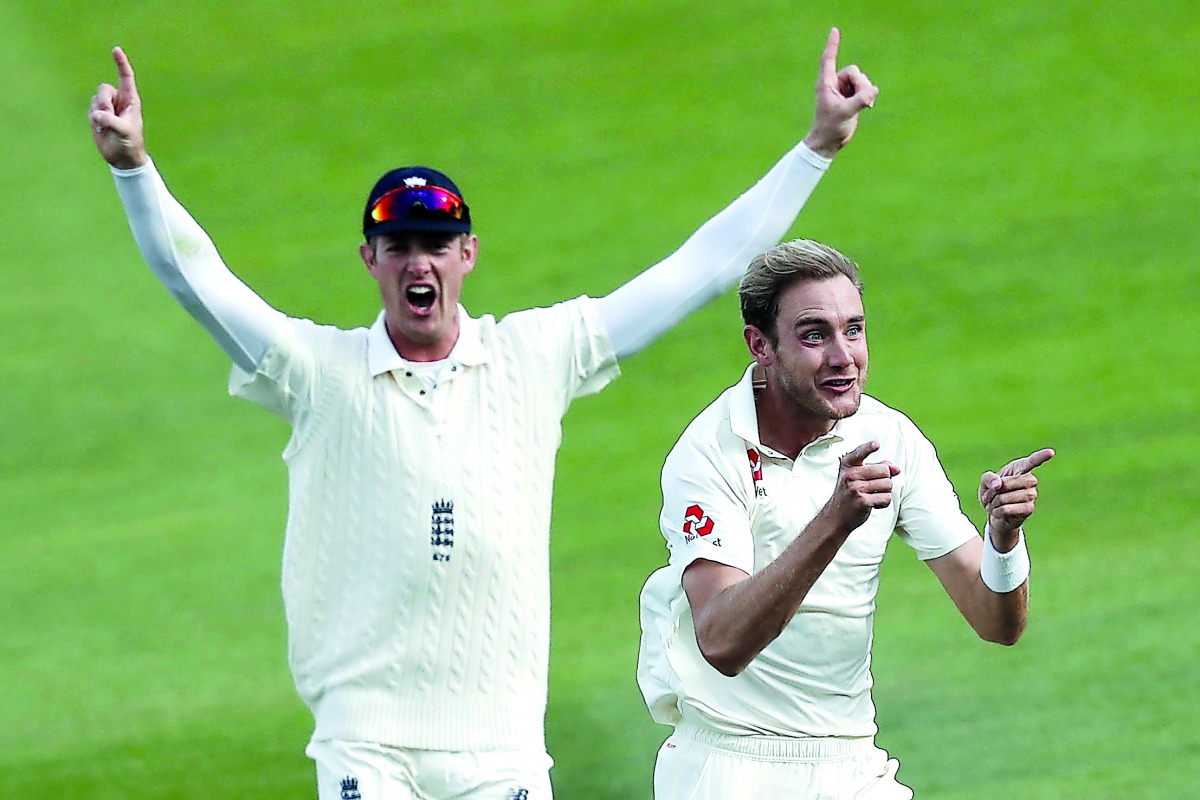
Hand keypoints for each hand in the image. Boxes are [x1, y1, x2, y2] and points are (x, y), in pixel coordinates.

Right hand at [89, 47, 146, 168]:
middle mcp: (119, 100)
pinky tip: (101, 129)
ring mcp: (107, 107)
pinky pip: (90, 109)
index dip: (121, 63)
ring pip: (95, 99)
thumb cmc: (130, 143)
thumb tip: (95, 114)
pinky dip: (93, 119)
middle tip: (109, 117)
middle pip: (103, 89)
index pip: (126, 77)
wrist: (122, 157)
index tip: (116, 49)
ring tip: (108, 126)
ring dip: (99, 112)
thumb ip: (110, 121)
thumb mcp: (123, 132)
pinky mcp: (97, 114)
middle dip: (103, 102)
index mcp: (131, 100)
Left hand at [802, 27, 878, 157]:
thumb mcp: (845, 113)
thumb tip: (873, 91)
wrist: (830, 142)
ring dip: (866, 91)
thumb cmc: (830, 127)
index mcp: (826, 84)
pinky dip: (869, 95)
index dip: (832, 45)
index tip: (835, 30)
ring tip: (863, 106)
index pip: (829, 60)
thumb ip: (860, 100)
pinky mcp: (852, 96)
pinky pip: (866, 88)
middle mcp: (834, 84)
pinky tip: (868, 106)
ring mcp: (844, 90)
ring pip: (862, 79)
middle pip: (854, 71)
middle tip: (863, 101)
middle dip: (861, 85)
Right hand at [822, 441, 900, 531]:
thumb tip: (897, 469)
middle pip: (884, 470)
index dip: (869, 448)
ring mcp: (855, 487)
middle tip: (873, 487)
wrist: (836, 516)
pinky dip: (883, 503)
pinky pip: (886, 498)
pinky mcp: (862, 501)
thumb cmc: (850, 493)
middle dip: (885, 480)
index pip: (860, 452)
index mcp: (848, 464)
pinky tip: (873, 504)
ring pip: (888, 484)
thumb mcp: (859, 476)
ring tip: (872, 496)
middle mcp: (850, 474)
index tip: (876, 444)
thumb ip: (878, 468)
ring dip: (884, 492)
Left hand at [979, 448, 1054, 545]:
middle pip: (1008, 483)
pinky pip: (1007, 509)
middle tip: (991, 495)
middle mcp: (1030, 480)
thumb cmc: (993, 492)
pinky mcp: (1029, 509)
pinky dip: (997, 511)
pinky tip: (998, 512)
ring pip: (1006, 498)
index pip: (1032, 461)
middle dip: (994, 491)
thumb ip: (988, 478)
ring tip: (994, 504)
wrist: (995, 512)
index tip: (1051, 452)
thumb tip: (998, 484)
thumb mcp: (985, 482)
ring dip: (993, 502)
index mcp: (1020, 468)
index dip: (1041, 457)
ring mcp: (1032, 495)